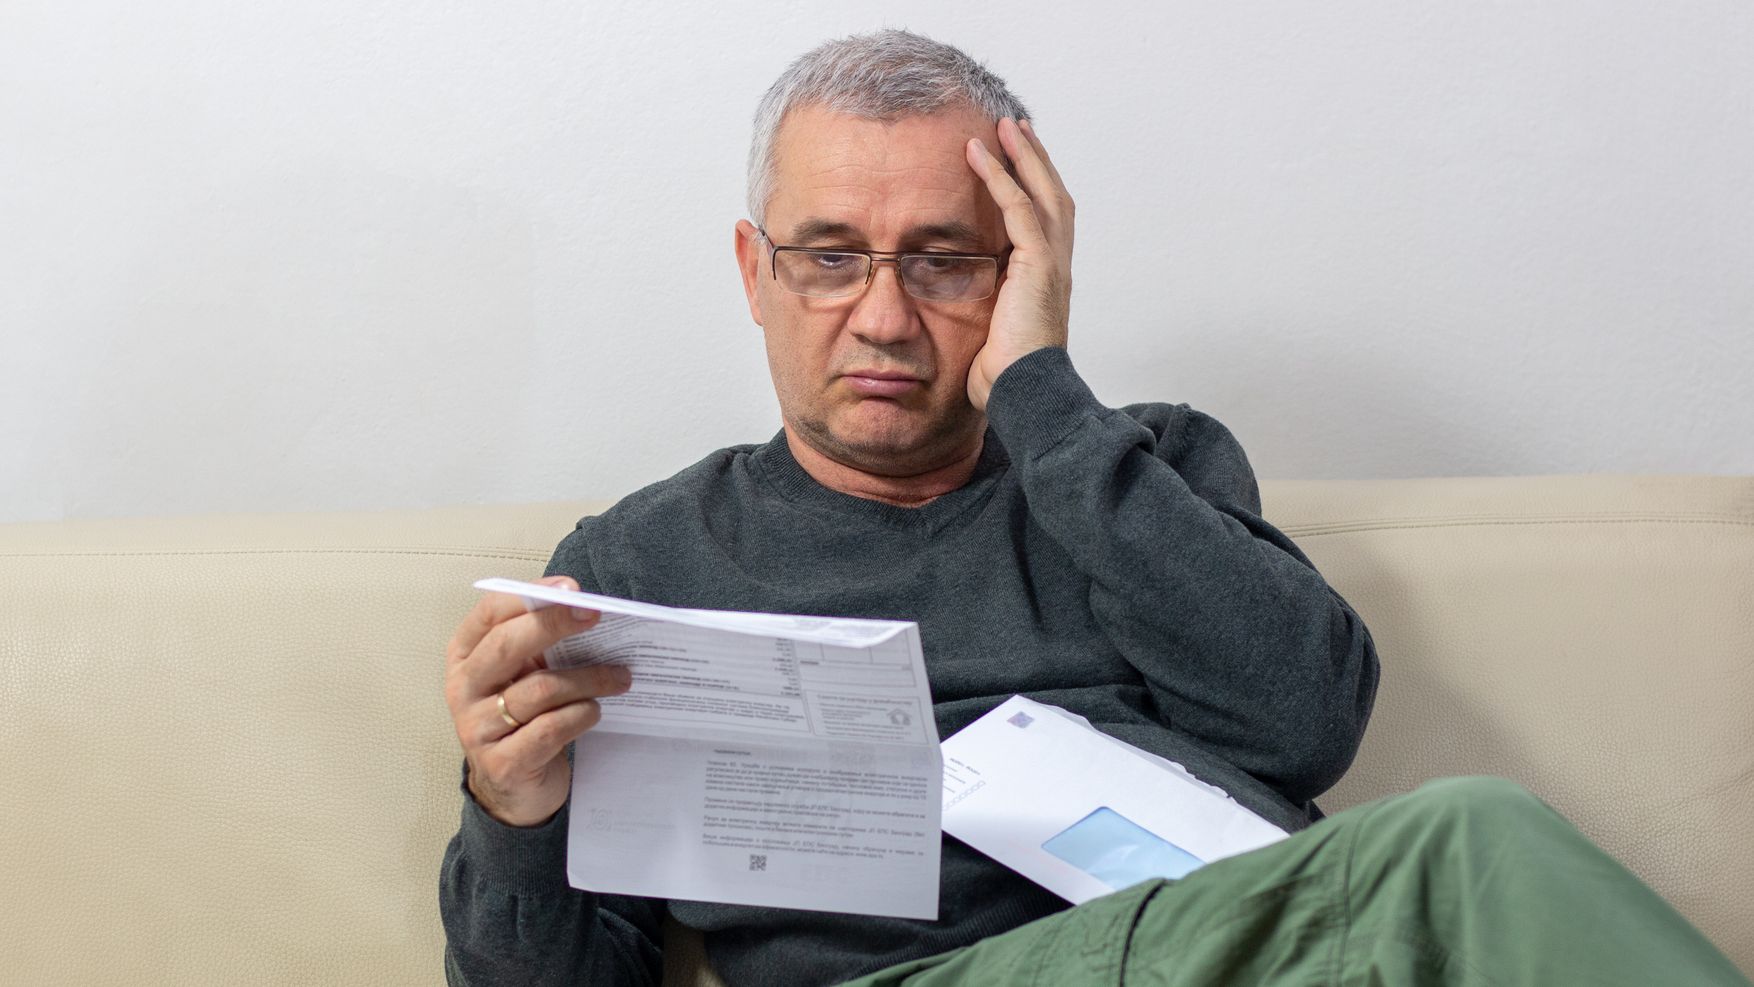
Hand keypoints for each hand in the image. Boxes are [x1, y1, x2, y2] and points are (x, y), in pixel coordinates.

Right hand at [443, 575, 632, 826]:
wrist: (512, 788)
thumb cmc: (523, 717)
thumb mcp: (523, 675)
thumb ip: (541, 645)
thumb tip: (588, 610)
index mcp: (466, 656)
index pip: (489, 614)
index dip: (529, 596)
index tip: (570, 588)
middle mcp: (464, 688)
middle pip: (507, 645)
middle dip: (555, 624)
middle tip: (597, 615)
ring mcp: (478, 728)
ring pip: (539, 689)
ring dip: (589, 678)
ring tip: (621, 676)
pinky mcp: (503, 763)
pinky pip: (550, 729)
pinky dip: (580, 715)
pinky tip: (595, 711)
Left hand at [964, 116, 1074, 410]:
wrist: (1023, 393)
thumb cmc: (1003, 376)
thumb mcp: (987, 332)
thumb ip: (979, 309)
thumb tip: (950, 309)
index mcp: (1046, 281)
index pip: (1045, 221)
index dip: (1034, 188)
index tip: (1018, 161)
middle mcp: (1056, 266)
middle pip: (1052, 196)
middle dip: (1035, 160)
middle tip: (1016, 128)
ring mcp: (1052, 262)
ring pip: (1042, 192)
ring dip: (1022, 155)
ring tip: (1004, 127)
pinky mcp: (1038, 263)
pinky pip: (1018, 206)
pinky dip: (1000, 175)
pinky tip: (979, 153)